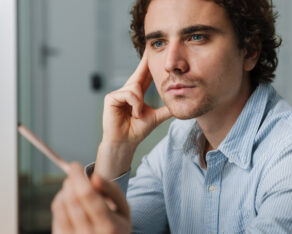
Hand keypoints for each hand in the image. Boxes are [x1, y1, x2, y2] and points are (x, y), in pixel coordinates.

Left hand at [51, 162, 130, 233]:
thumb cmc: (116, 226)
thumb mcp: (123, 209)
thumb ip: (112, 190)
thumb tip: (95, 177)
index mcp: (109, 227)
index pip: (87, 195)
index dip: (78, 176)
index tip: (75, 165)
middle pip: (71, 199)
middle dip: (71, 181)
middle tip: (76, 176)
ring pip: (61, 205)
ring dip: (65, 190)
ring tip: (76, 190)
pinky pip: (56, 214)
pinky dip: (61, 202)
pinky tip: (71, 203)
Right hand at [96, 50, 171, 178]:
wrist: (126, 142)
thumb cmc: (137, 130)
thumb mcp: (156, 117)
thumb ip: (166, 109)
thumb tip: (180, 103)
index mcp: (137, 93)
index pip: (145, 74)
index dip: (149, 62)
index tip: (154, 50)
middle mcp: (127, 90)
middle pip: (139, 73)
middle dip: (146, 62)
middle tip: (151, 48)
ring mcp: (118, 93)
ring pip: (135, 87)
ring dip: (140, 103)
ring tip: (138, 115)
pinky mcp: (111, 98)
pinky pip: (129, 94)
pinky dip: (134, 105)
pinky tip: (134, 114)